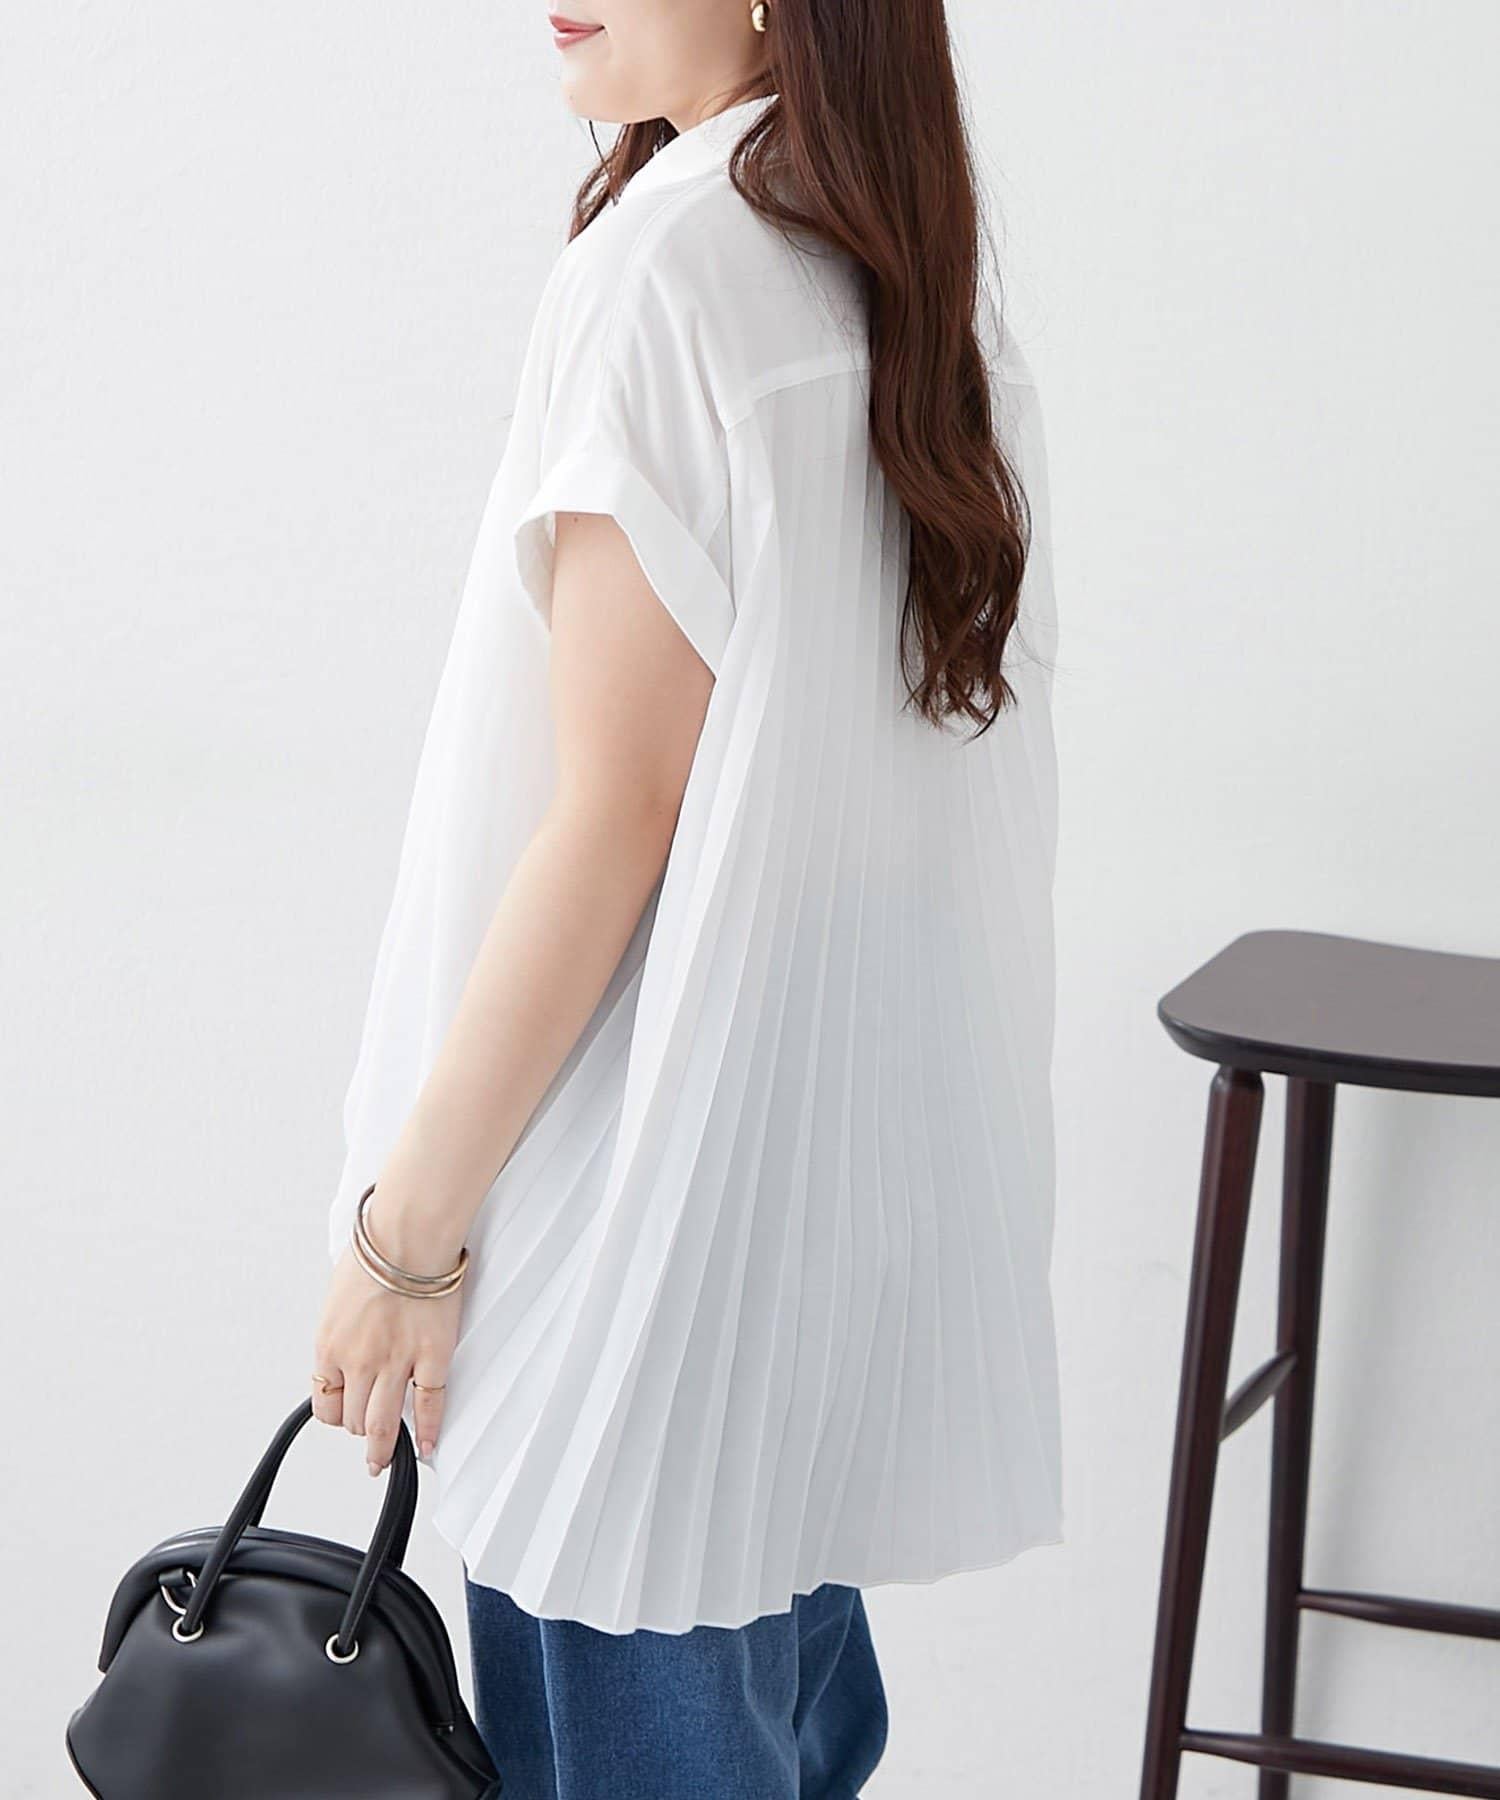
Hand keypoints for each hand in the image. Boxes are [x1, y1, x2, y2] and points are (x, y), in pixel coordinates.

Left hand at [311, 1242, 461, 1473]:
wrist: (407, 1233)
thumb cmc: (375, 1249)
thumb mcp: (337, 1293)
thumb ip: (342, 1327)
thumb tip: (349, 1340)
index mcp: (329, 1345)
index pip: (325, 1402)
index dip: (336, 1414)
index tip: (344, 1416)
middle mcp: (358, 1361)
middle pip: (353, 1418)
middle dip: (359, 1430)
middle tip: (368, 1437)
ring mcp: (396, 1362)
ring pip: (384, 1423)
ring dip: (382, 1449)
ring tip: (383, 1460)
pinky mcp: (431, 1356)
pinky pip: (430, 1403)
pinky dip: (429, 1430)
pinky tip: (427, 1445)